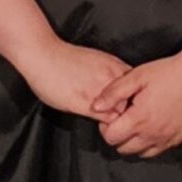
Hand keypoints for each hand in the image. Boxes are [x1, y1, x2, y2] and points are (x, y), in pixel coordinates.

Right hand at [19, 42, 134, 120]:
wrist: (42, 55)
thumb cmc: (65, 58)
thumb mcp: (97, 61)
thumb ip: (111, 74)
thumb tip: (120, 88)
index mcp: (114, 66)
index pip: (139, 87)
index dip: (138, 100)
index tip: (134, 108)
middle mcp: (111, 77)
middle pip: (135, 101)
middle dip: (132, 112)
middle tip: (128, 122)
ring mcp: (99, 90)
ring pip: (123, 112)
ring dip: (121, 121)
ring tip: (117, 127)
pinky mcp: (85, 104)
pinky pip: (107, 120)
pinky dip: (108, 127)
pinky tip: (102, 126)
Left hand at [95, 52, 181, 157]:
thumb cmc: (168, 72)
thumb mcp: (136, 76)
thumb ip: (112, 93)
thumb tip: (95, 107)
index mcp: (139, 119)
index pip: (111, 138)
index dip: (106, 127)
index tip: (113, 114)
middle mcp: (153, 134)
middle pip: (123, 149)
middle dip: (119, 136)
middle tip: (125, 118)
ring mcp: (168, 139)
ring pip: (142, 153)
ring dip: (135, 142)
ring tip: (140, 122)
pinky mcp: (181, 138)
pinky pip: (160, 149)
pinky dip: (153, 142)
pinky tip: (155, 124)